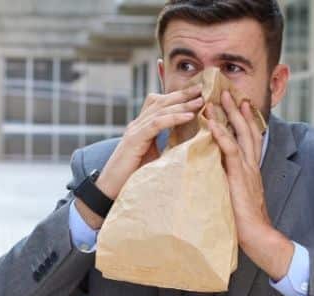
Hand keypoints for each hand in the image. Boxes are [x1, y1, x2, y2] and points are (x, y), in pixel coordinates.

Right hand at [75, 84, 203, 228]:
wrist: (110, 189)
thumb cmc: (132, 177)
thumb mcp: (153, 157)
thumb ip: (165, 146)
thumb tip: (188, 143)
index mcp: (141, 127)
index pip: (159, 104)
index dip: (178, 97)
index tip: (198, 94)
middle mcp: (137, 124)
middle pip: (161, 101)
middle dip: (183, 94)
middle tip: (202, 88)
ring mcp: (134, 130)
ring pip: (160, 109)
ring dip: (182, 104)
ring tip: (200, 101)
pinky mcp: (135, 139)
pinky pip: (157, 124)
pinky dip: (174, 118)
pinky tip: (189, 115)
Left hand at [206, 91, 293, 280]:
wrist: (257, 235)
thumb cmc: (242, 220)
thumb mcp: (235, 194)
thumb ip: (228, 180)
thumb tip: (213, 172)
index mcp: (251, 168)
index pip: (249, 138)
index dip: (244, 119)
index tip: (238, 103)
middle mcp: (251, 164)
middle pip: (246, 129)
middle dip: (236, 109)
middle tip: (226, 91)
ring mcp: (247, 169)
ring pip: (238, 134)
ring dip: (227, 114)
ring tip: (216, 98)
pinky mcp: (239, 176)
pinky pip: (229, 150)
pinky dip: (220, 134)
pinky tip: (211, 123)